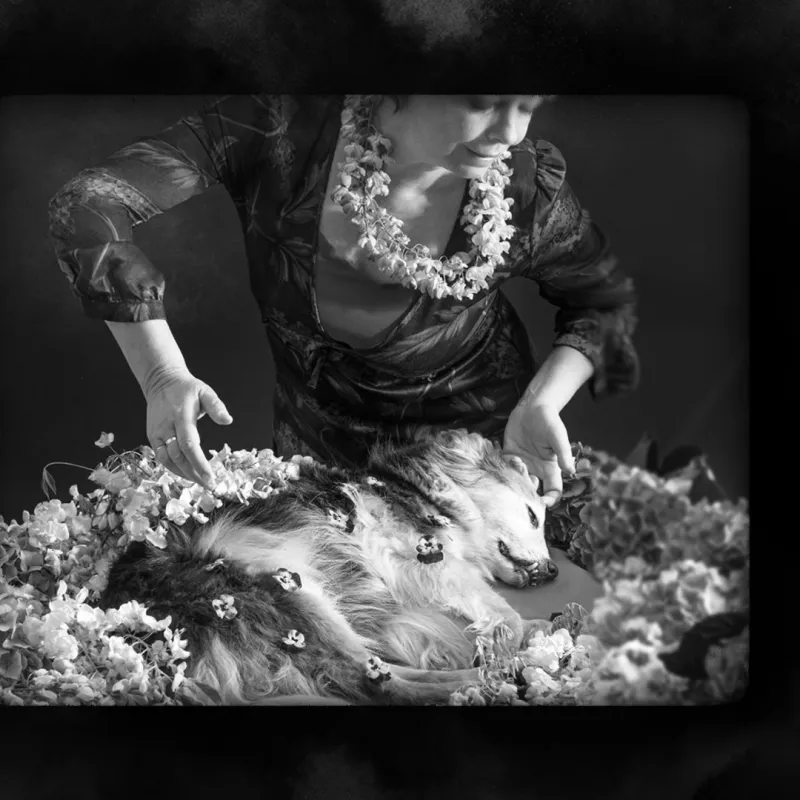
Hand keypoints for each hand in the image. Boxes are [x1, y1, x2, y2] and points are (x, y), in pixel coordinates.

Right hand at [145, 368, 232, 488]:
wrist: (161, 382)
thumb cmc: (187, 389)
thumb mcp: (205, 391)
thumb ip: (216, 406)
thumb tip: (228, 420)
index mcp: (181, 416)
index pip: (189, 445)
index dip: (199, 463)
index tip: (211, 478)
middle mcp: (166, 427)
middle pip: (179, 457)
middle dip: (194, 473)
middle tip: (209, 485)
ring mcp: (156, 433)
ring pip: (167, 460)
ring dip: (183, 474)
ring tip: (199, 482)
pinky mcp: (152, 437)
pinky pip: (160, 457)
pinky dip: (173, 468)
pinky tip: (186, 474)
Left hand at [502, 402, 575, 507]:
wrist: (532, 408)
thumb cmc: (549, 421)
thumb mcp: (557, 436)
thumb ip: (563, 453)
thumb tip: (571, 471)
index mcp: (550, 468)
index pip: (553, 491)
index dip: (549, 500)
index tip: (542, 502)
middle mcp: (536, 469)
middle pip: (532, 490)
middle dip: (526, 487)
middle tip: (524, 472)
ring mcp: (522, 463)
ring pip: (516, 481)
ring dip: (514, 476)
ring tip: (516, 460)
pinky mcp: (508, 456)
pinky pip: (503, 468)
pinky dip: (502, 466)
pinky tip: (505, 455)